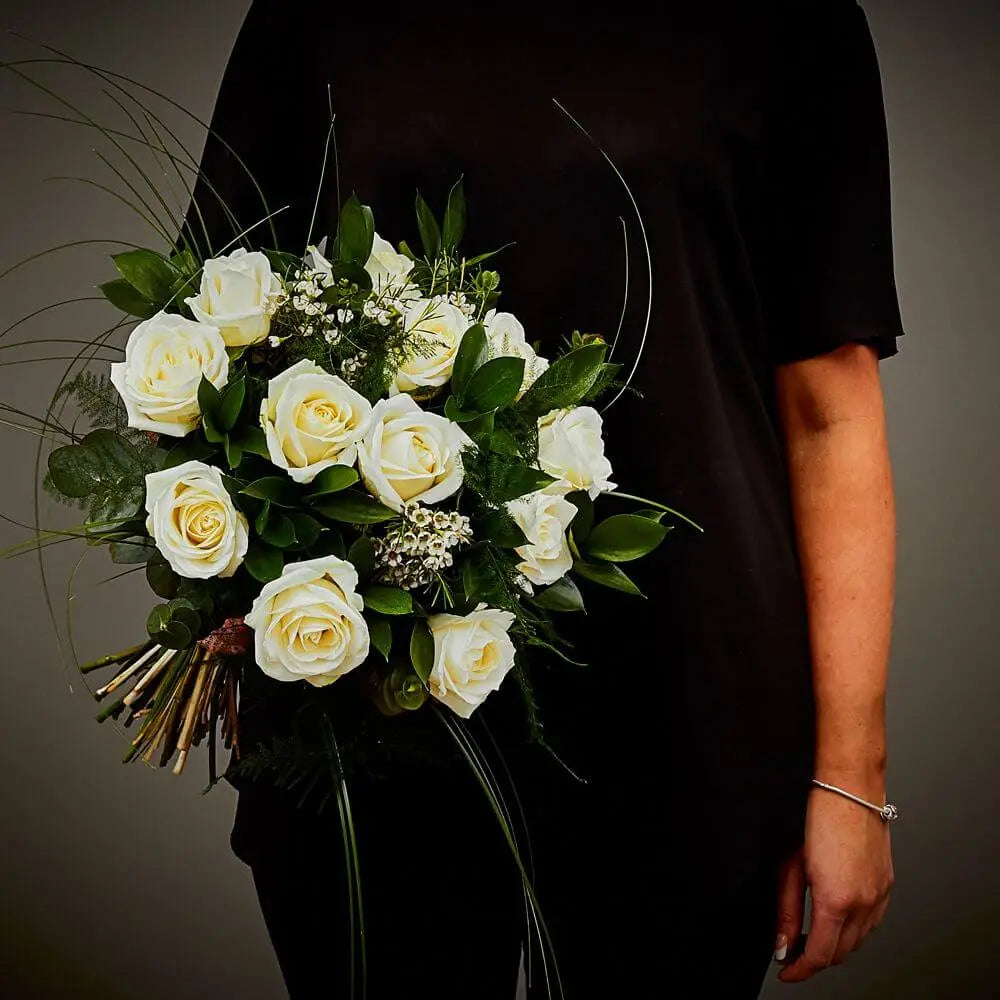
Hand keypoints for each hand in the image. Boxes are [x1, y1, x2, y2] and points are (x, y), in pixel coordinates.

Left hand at [774, 783, 893, 982]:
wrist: (849, 789)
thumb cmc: (817, 817)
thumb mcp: (791, 865)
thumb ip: (787, 910)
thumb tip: (783, 943)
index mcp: (836, 900)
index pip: (820, 956)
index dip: (800, 969)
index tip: (786, 971)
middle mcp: (863, 903)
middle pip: (840, 954)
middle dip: (815, 960)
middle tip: (793, 953)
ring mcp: (879, 896)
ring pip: (858, 941)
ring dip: (835, 946)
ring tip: (810, 936)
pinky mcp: (887, 886)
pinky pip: (871, 923)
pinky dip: (853, 930)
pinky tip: (836, 919)